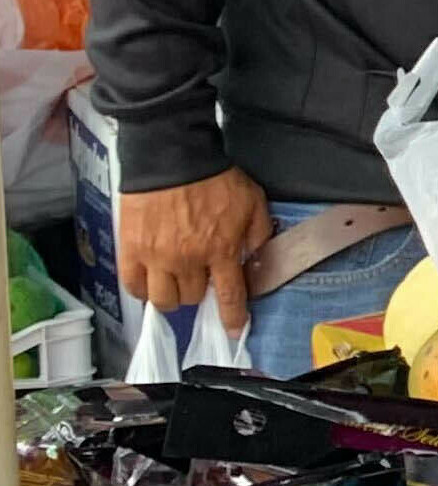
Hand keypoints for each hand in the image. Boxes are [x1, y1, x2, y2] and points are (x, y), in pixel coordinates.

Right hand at [120, 167, 269, 330]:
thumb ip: (258, 234)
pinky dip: (143, 290)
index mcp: (221, 250)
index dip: (232, 316)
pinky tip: (150, 282)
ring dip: (172, 296)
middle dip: (200, 292)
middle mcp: (188, 260)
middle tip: (200, 277)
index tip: (234, 328)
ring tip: (175, 282)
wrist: (171, 157)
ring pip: (163, 300)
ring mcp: (156, 257)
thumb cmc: (215, 178)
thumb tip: (257, 261)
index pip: (229, 295)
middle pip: (193, 298)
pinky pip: (133, 286)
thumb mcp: (253, 202)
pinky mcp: (130, 250)